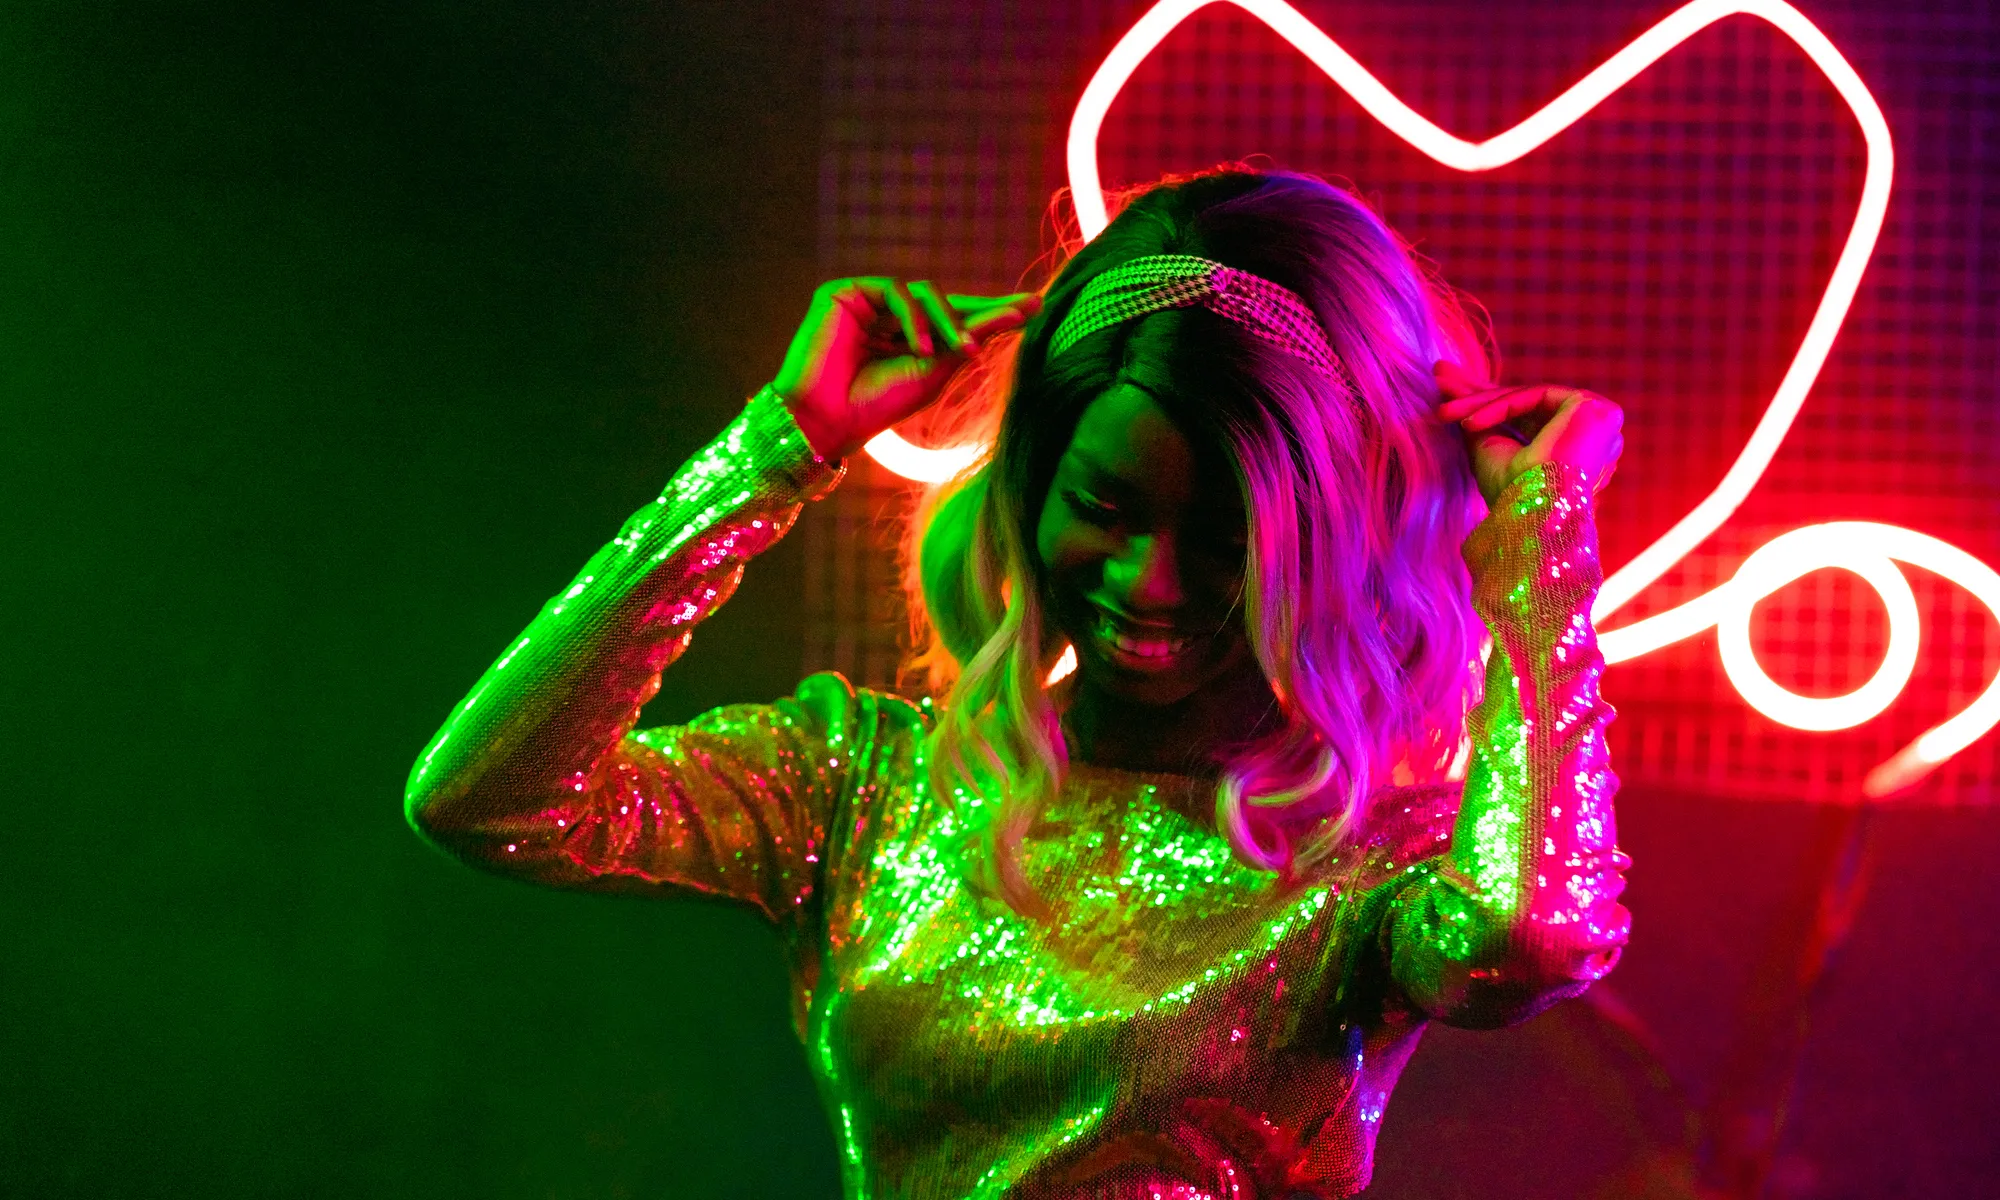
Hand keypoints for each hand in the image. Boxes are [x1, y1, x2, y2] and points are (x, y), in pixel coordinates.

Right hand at [770, 277, 1042, 458]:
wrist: (828, 420)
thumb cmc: (879, 404)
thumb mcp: (938, 368)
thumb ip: (975, 334)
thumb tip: (1029, 307)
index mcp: (906, 339)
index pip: (953, 318)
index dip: (990, 313)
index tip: (1033, 308)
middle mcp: (886, 318)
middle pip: (943, 300)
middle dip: (978, 313)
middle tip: (1017, 316)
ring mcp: (865, 304)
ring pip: (924, 292)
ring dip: (948, 320)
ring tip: (959, 351)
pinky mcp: (843, 294)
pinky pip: (895, 290)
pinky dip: (914, 317)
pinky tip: (919, 346)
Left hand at [1432, 359, 1623, 508]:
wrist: (1531, 517)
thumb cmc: (1511, 496)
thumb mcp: (1489, 448)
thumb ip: (1480, 416)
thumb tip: (1451, 382)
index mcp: (1577, 450)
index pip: (1527, 416)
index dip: (1486, 403)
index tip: (1449, 392)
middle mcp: (1594, 435)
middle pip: (1526, 402)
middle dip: (1477, 391)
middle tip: (1440, 373)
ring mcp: (1600, 420)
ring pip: (1528, 397)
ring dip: (1481, 401)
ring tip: (1445, 412)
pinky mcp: (1593, 408)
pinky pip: (1537, 395)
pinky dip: (1501, 408)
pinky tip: (1469, 423)